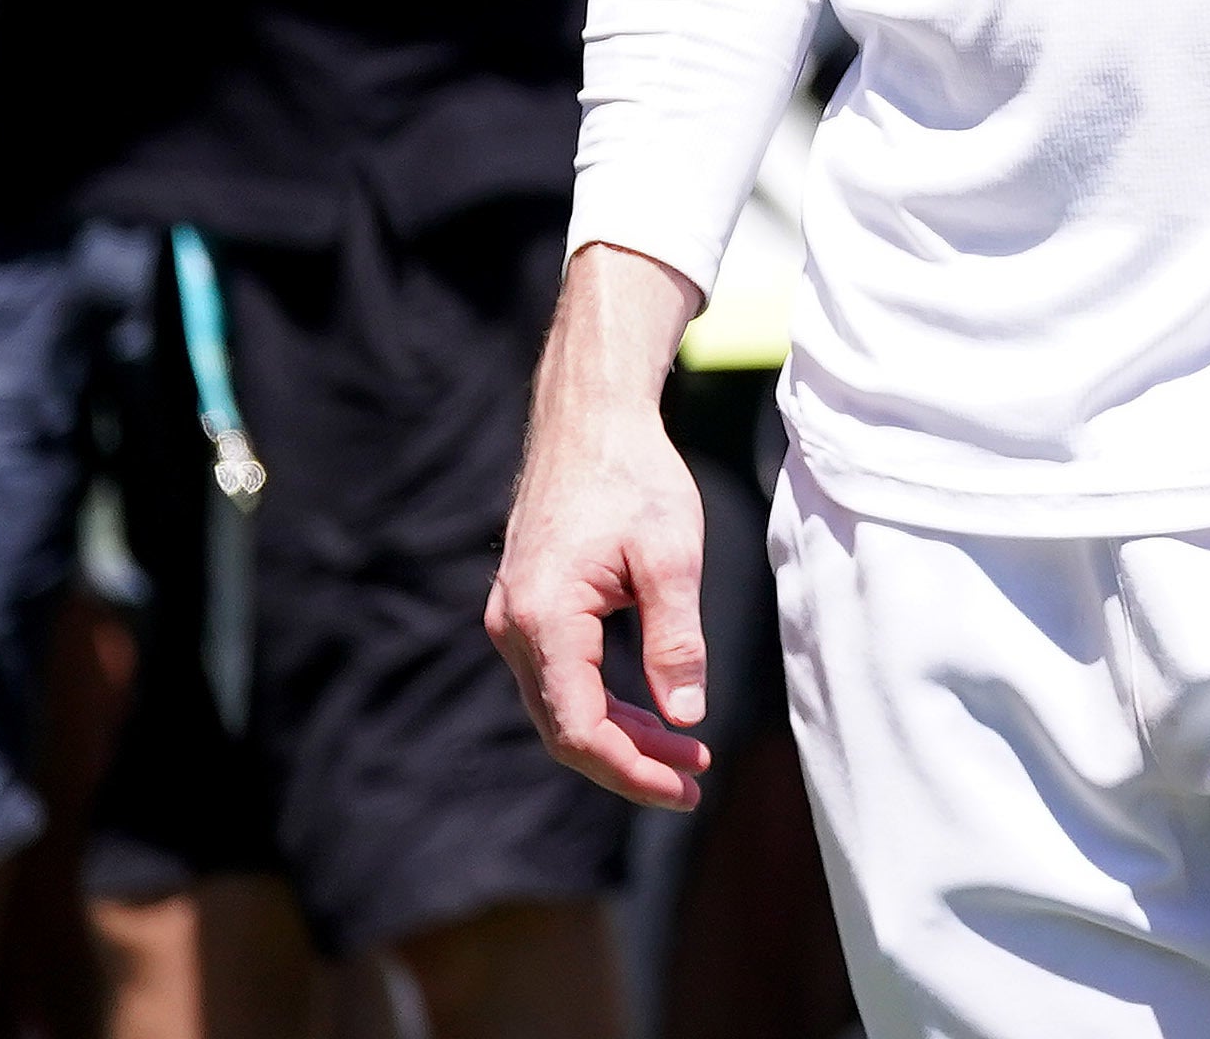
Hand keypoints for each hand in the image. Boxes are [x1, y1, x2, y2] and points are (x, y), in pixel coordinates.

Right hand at [483, 250, 715, 810]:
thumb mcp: (672, 556)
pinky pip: (563, 679)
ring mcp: (515, 622)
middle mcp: (514, 629)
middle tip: (695, 782)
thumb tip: (687, 716)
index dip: (631, 770)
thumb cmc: (634, 478)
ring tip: (688, 754)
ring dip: (623, 737)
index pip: (579, 728)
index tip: (686, 788)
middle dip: (631, 763)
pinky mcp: (529, 612)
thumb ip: (676, 640)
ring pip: (563, 707)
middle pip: (565, 729)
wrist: (589, 422)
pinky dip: (607, 704)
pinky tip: (655, 714)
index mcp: (544, 619)